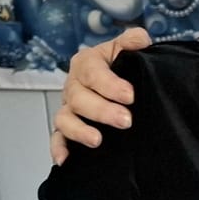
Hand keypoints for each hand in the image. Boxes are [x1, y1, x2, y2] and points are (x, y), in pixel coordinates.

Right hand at [51, 27, 150, 164]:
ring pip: (65, 118)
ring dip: (79, 130)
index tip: (130, 96)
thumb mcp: (128, 49)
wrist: (121, 84)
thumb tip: (141, 39)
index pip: (93, 72)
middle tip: (126, 120)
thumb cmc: (124, 66)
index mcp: (87, 63)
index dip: (109, 84)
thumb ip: (133, 41)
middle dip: (102, 110)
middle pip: (79, 97)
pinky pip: (57, 138)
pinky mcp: (68, 127)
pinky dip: (58, 148)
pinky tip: (64, 160)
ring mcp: (69, 107)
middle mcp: (74, 85)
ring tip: (97, 140)